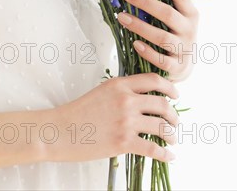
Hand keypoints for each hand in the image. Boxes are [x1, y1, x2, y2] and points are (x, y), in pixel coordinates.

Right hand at [49, 73, 178, 162]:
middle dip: (173, 114)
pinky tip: (170, 156)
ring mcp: (126, 121)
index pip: (154, 80)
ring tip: (173, 138)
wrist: (60, 130)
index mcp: (121, 84)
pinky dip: (165, 153)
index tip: (176, 94)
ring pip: (161, 126)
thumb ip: (123, 91)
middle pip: (162, 103)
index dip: (170, 87)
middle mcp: (127, 99)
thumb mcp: (103, 91)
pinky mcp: (123, 142)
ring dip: (171, 133)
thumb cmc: (79, 112)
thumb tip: (143, 97)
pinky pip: (153, 148)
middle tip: (175, 121)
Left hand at [118, 0, 198, 81]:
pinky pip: (161, 60)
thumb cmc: (175, 36)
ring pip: (162, 37)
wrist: (184, 67)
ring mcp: (184, 49)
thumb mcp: (177, 18)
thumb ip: (164, 4)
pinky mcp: (177, 67)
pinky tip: (135, 44)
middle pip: (168, 14)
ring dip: (140, 26)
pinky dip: (147, 52)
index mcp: (190, 14)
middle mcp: (190, 30)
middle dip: (145, 2)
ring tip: (121, 17)